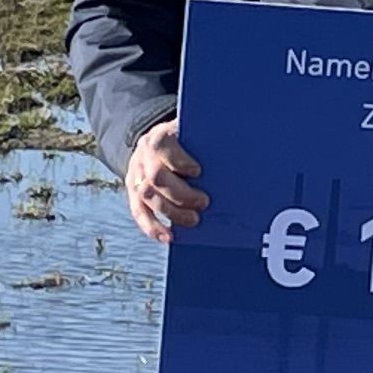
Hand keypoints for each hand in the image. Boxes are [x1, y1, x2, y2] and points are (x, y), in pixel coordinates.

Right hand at [127, 117, 210, 240]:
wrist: (161, 143)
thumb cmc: (189, 142)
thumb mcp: (196, 135)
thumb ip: (208, 144)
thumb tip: (238, 158)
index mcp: (160, 135)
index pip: (162, 145)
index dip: (178, 161)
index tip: (198, 172)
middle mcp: (144, 155)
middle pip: (156, 176)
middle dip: (181, 194)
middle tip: (204, 203)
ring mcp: (136, 174)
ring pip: (146, 196)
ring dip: (171, 212)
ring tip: (193, 220)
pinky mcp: (134, 192)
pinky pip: (139, 212)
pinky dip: (152, 227)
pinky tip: (168, 237)